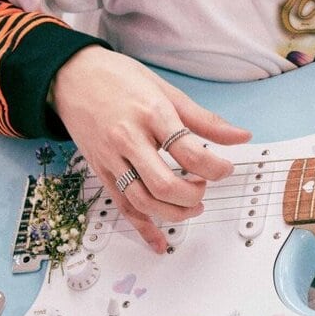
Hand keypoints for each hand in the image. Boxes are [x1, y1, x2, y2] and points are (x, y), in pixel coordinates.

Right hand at [50, 45, 249, 247]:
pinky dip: (143, 227)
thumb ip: (205, 120)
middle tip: (204, 188)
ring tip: (192, 207)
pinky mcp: (100, 171)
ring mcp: (111, 157)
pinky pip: (122, 206)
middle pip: (164, 183)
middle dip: (193, 194)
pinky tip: (160, 240)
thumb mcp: (166, 91)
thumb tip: (241, 137)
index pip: (189, 152)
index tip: (225, 169)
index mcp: (151, 113)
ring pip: (143, 201)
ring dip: (173, 213)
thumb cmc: (120, 79)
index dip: (215, 168)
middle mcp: (128, 138)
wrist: (73, 76)